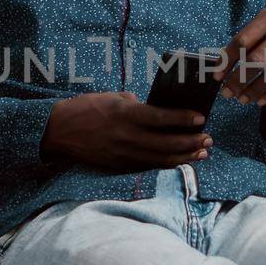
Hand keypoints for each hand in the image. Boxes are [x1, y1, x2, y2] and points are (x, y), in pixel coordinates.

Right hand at [42, 92, 210, 170]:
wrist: (57, 131)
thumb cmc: (85, 109)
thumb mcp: (111, 98)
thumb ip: (135, 104)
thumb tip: (155, 109)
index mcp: (124, 114)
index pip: (161, 117)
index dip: (184, 119)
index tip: (201, 118)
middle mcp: (126, 136)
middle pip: (166, 142)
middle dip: (191, 142)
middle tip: (208, 139)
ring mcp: (122, 154)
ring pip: (160, 159)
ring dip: (184, 156)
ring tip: (201, 153)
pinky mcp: (118, 166)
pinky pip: (148, 166)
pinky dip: (166, 164)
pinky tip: (179, 161)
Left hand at [217, 0, 265, 106]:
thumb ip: (253, 33)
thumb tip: (228, 60)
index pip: (242, 41)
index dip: (227, 61)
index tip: (217, 75)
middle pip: (256, 61)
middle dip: (237, 80)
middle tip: (227, 93)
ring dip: (254, 90)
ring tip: (242, 98)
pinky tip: (263, 100)